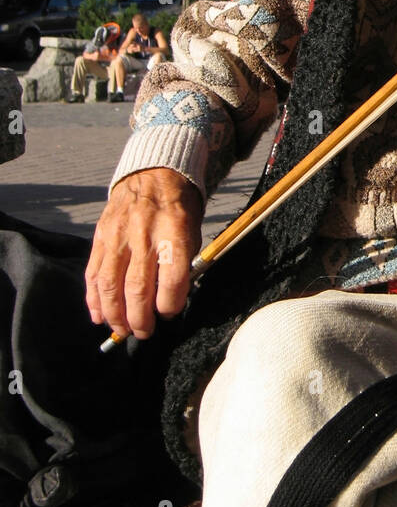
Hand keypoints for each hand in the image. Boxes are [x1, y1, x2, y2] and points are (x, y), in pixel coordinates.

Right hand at [85, 169, 202, 338]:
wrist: (154, 174)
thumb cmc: (179, 208)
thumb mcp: (194, 230)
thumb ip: (184, 264)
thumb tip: (170, 303)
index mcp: (174, 230)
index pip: (171, 278)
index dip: (170, 304)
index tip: (169, 313)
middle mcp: (143, 233)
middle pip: (137, 287)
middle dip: (140, 319)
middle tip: (144, 332)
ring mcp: (118, 235)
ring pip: (109, 285)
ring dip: (115, 315)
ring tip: (123, 330)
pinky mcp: (100, 236)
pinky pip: (92, 274)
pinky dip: (94, 300)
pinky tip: (100, 316)